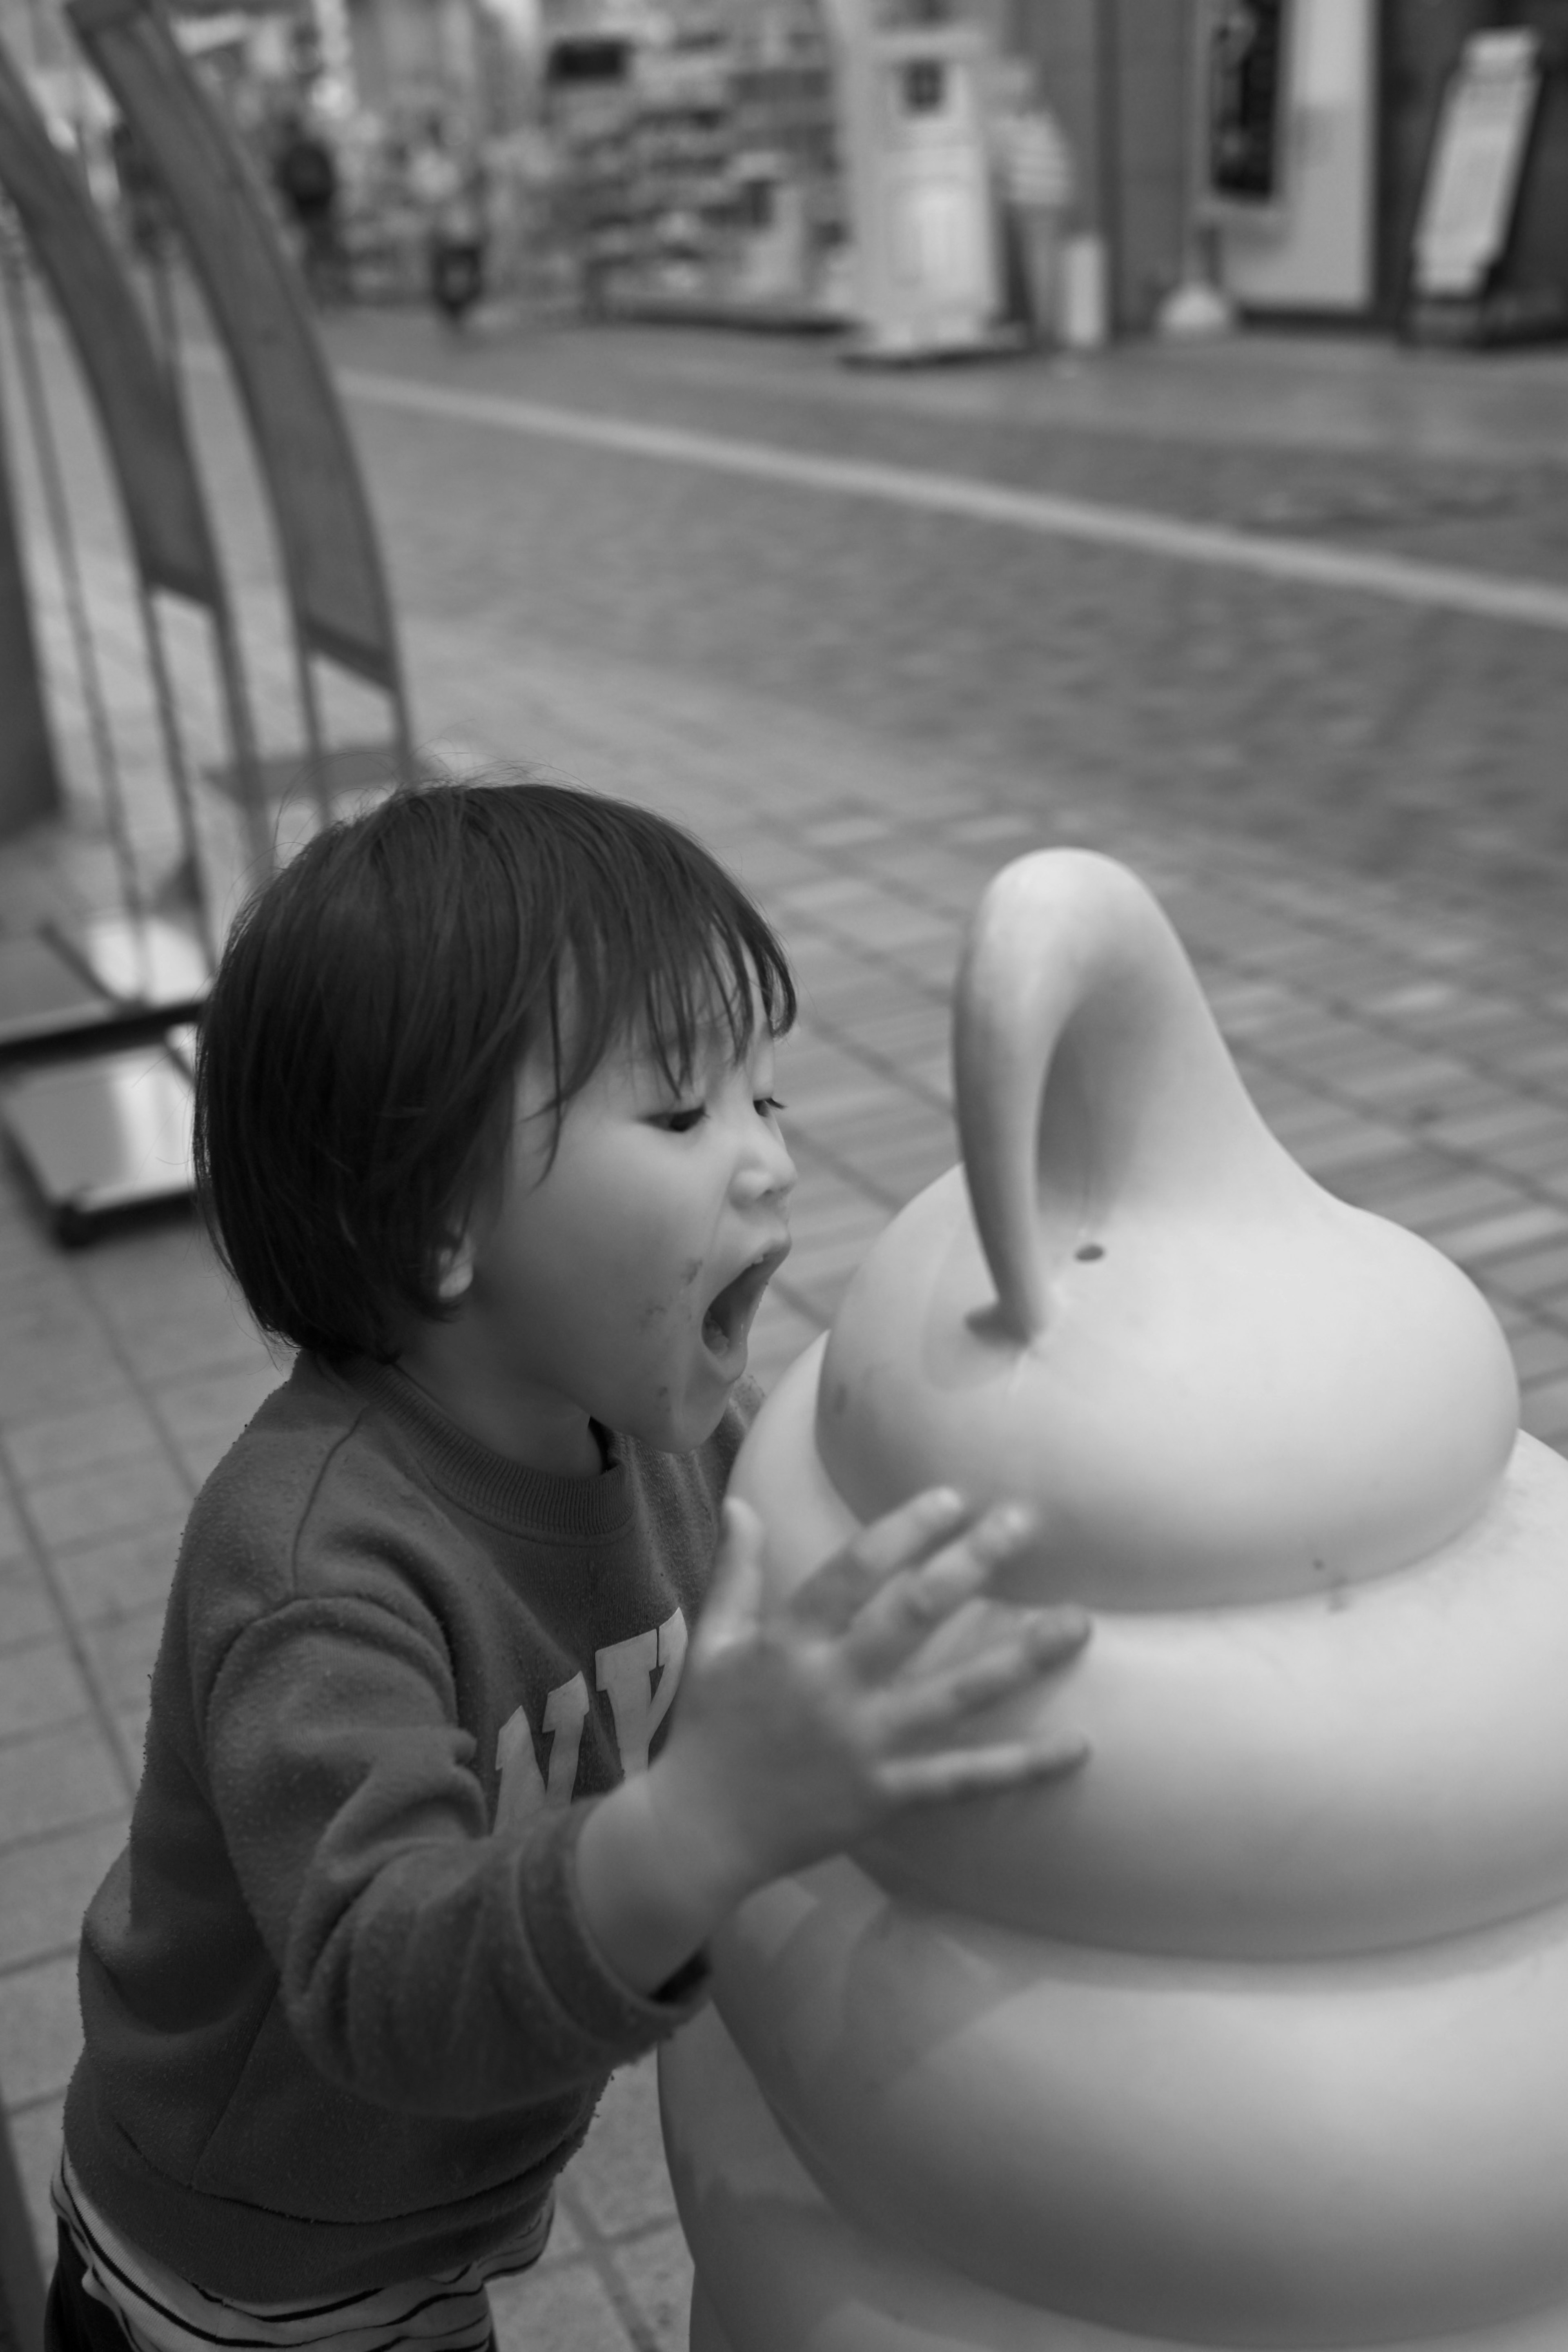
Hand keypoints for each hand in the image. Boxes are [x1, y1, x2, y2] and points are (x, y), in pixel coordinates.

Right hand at [644, 1488, 1089, 1911]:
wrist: (699, 1834)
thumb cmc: (708, 1730)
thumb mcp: (713, 1643)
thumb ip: (735, 1573)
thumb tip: (740, 1502)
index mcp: (789, 1644)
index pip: (852, 1571)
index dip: (902, 1530)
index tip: (951, 1497)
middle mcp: (833, 1687)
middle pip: (912, 1615)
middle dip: (972, 1564)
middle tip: (1024, 1521)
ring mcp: (865, 1744)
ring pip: (956, 1694)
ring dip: (1021, 1657)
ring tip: (1079, 1623)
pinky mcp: (886, 1797)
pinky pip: (964, 1780)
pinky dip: (1021, 1766)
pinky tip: (1078, 1747)